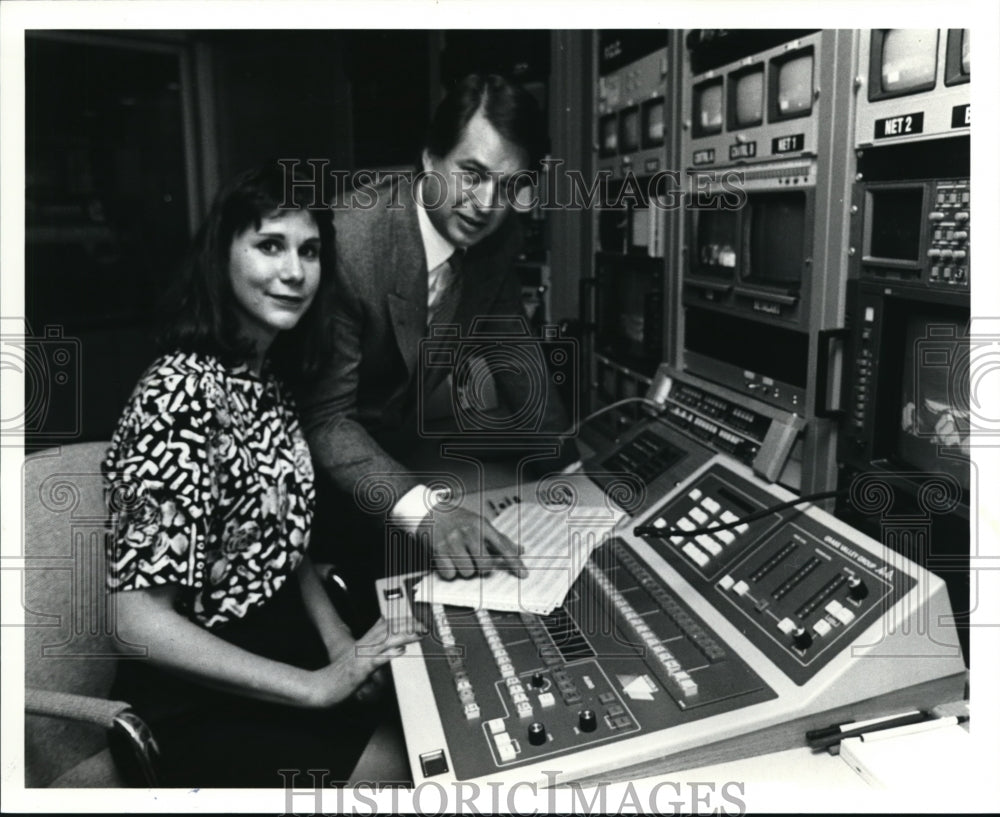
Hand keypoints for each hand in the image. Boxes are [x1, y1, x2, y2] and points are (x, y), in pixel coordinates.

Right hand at [308, 617, 422, 707]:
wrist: (320, 687)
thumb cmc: (338, 675)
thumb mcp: (356, 657)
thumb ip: (371, 647)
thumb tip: (385, 633)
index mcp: (363, 642)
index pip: (384, 625)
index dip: (401, 619)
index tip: (417, 619)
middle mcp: (363, 646)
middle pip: (387, 629)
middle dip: (406, 625)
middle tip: (423, 625)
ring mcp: (361, 657)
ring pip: (384, 641)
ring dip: (402, 635)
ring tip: (417, 633)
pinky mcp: (359, 670)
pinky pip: (376, 661)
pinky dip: (389, 654)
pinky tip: (400, 651)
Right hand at [426, 506, 525, 579]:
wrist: (430, 512)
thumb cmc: (459, 520)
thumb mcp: (481, 523)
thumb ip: (500, 539)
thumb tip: (520, 550)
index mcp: (481, 525)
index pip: (503, 546)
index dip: (514, 562)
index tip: (523, 574)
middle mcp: (468, 533)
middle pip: (485, 566)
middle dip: (483, 568)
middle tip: (476, 560)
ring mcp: (452, 542)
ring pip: (468, 572)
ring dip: (466, 569)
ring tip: (460, 557)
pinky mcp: (438, 551)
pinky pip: (450, 575)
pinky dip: (450, 572)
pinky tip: (448, 560)